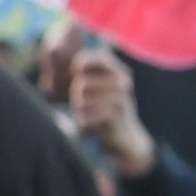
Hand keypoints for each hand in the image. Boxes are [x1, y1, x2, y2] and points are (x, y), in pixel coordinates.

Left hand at [64, 49, 155, 176]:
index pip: (99, 57)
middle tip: (86, 105)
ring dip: (79, 110)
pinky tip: (92, 126)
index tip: (75, 71)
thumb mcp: (106, 87)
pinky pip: (84, 116)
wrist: (127, 138)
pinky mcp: (113, 117)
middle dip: (76, 95)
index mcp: (120, 72)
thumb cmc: (108, 109)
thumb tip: (67, 65)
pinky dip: (83, 123)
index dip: (82, 61)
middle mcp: (122, 84)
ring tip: (90, 116)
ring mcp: (119, 101)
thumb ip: (90, 73)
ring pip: (81, 100)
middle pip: (81, 83)